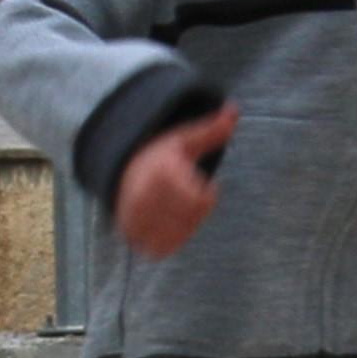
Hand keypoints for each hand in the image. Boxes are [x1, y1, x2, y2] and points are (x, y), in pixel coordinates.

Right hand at [117, 105, 237, 257]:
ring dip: (183, 227)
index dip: (207, 195)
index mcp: (162, 172)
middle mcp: (145, 195)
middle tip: (186, 198)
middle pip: (189, 219)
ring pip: (176, 235)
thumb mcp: (186, 138)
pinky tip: (168, 224)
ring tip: (177, 209)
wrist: (122, 169)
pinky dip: (169, 240)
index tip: (202, 185)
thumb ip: (213, 129)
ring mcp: (134, 216)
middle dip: (195, 211)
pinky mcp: (130, 232)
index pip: (200, 201)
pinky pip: (160, 248)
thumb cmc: (162, 154)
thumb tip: (234, 109)